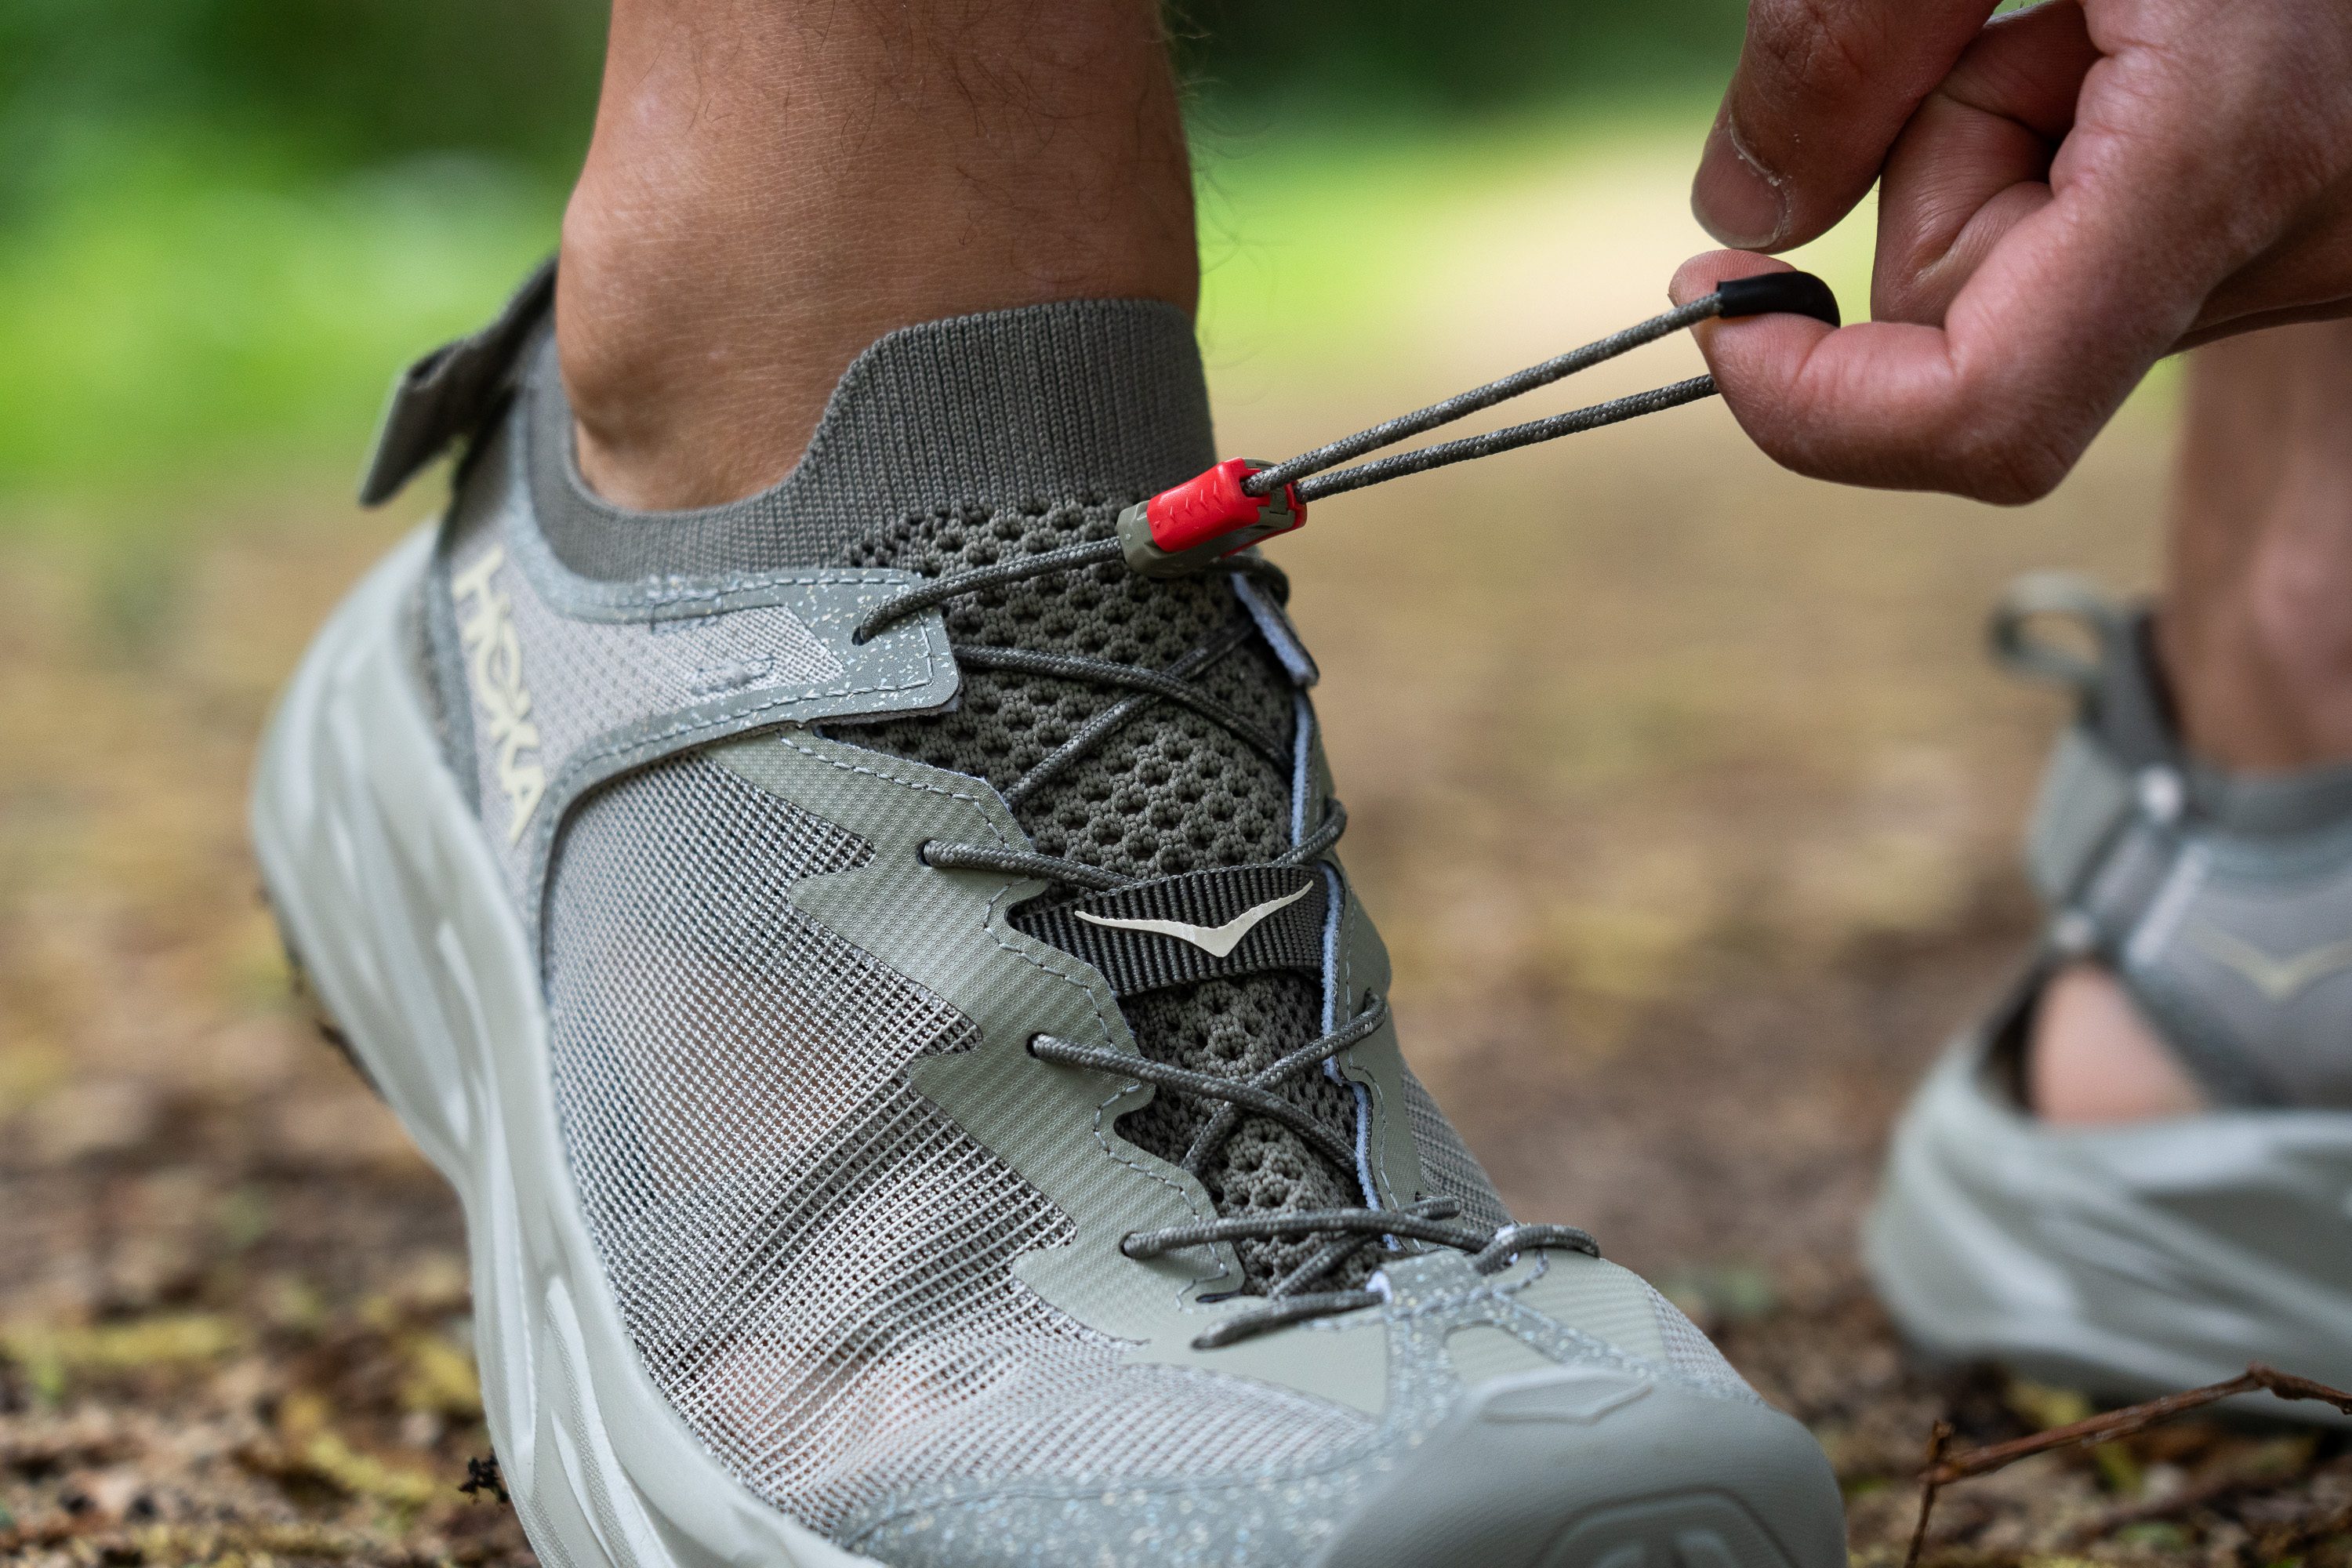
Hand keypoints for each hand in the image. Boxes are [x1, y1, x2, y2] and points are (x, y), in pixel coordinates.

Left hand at [1672, 0, 2351, 501]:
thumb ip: (1848, 35)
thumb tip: (1741, 221)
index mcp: (2228, 151)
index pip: (1984, 417)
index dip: (1812, 402)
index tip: (1715, 298)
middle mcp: (2289, 243)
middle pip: (1975, 327)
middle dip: (1932, 172)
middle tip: (2017, 17)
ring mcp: (2294, 254)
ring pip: (2027, 283)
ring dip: (1996, 146)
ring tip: (2098, 12)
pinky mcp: (2270, 238)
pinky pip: (2090, 245)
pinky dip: (2057, 148)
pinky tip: (2129, 47)